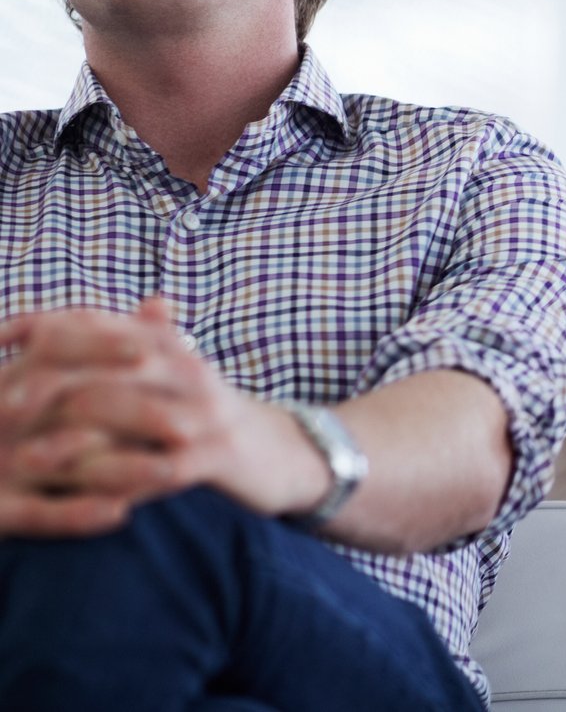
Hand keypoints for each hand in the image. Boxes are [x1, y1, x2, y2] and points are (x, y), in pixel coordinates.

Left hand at [0, 300, 326, 534]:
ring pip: (129, 415)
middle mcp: (185, 369)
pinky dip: (118, 481)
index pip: (99, 322)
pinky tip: (82, 497)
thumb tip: (52, 321)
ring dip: (73, 439)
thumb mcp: (170, 370)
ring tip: (25, 460)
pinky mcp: (219, 455)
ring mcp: (204, 412)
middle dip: (47, 389)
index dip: (45, 330)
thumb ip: (119, 345)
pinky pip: (159, 468)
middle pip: (106, 366)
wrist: (286, 451)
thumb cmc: (209, 414)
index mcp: (168, 345)